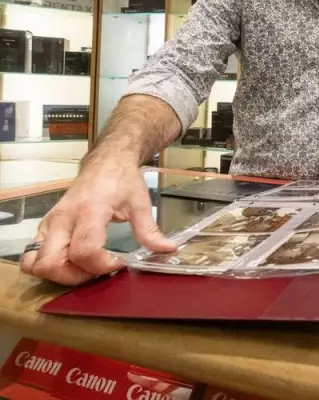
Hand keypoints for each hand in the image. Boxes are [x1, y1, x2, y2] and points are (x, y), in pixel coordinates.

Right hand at [19, 161, 176, 285]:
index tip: (119, 263)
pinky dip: (47, 266)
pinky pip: (32, 256)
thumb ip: (150, 231)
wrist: (106, 162)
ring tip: (84, 267)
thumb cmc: (121, 180)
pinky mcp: (44, 227)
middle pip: (52, 263)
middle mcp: (63, 218)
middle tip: (98, 269)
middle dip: (75, 276)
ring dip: (58, 274)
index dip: (102, 265)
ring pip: (35, 263)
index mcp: (89, 211)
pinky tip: (71, 261)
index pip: (85, 250)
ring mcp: (49, 223)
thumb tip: (167, 250)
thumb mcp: (141, 203)